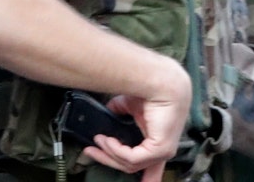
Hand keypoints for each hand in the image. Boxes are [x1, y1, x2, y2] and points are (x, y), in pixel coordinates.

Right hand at [80, 59, 190, 181]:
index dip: (149, 178)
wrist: (160, 80)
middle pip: (132, 166)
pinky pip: (131, 158)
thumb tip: (107, 113)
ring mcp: (163, 151)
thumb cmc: (150, 89)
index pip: (155, 167)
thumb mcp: (130, 105)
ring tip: (98, 140)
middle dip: (109, 160)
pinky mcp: (159, 149)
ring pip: (129, 163)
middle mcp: (163, 149)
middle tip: (90, 151)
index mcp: (159, 140)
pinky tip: (107, 140)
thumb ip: (119, 113)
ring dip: (109, 152)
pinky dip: (116, 150)